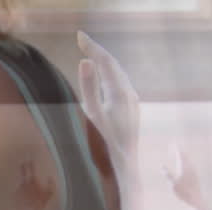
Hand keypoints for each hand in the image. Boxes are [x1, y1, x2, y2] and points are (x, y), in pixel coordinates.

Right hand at [77, 32, 140, 171]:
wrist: (123, 171)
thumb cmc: (103, 147)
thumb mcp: (92, 117)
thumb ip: (89, 88)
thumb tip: (86, 62)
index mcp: (119, 93)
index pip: (105, 61)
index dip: (92, 46)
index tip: (78, 36)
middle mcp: (130, 95)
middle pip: (114, 66)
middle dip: (98, 52)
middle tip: (82, 41)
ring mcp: (133, 104)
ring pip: (118, 76)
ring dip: (105, 64)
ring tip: (91, 56)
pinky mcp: (132, 113)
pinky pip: (121, 86)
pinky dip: (110, 76)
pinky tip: (104, 81)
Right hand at [163, 145, 203, 207]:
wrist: (196, 199)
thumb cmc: (184, 193)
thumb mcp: (173, 184)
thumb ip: (168, 175)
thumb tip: (162, 166)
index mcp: (184, 167)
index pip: (180, 155)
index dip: (176, 148)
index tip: (173, 143)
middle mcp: (190, 168)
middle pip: (185, 156)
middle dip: (179, 151)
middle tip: (175, 146)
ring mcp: (194, 172)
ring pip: (188, 160)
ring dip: (183, 156)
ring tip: (180, 154)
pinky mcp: (195, 176)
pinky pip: (190, 165)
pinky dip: (186, 162)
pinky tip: (186, 165)